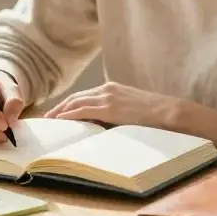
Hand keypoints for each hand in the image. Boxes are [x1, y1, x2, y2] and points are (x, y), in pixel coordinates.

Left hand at [44, 81, 176, 128]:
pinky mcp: (110, 108)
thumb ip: (115, 114)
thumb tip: (101, 127)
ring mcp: (108, 97)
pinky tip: (60, 121)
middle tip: (46, 119)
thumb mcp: (131, 110)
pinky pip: (83, 111)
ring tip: (49, 122)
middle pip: (75, 98)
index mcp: (112, 89)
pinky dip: (69, 115)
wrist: (170, 113)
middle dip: (59, 108)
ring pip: (76, 103)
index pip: (83, 96)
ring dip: (60, 112)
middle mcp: (107, 89)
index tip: (56, 114)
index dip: (67, 105)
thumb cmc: (154, 116)